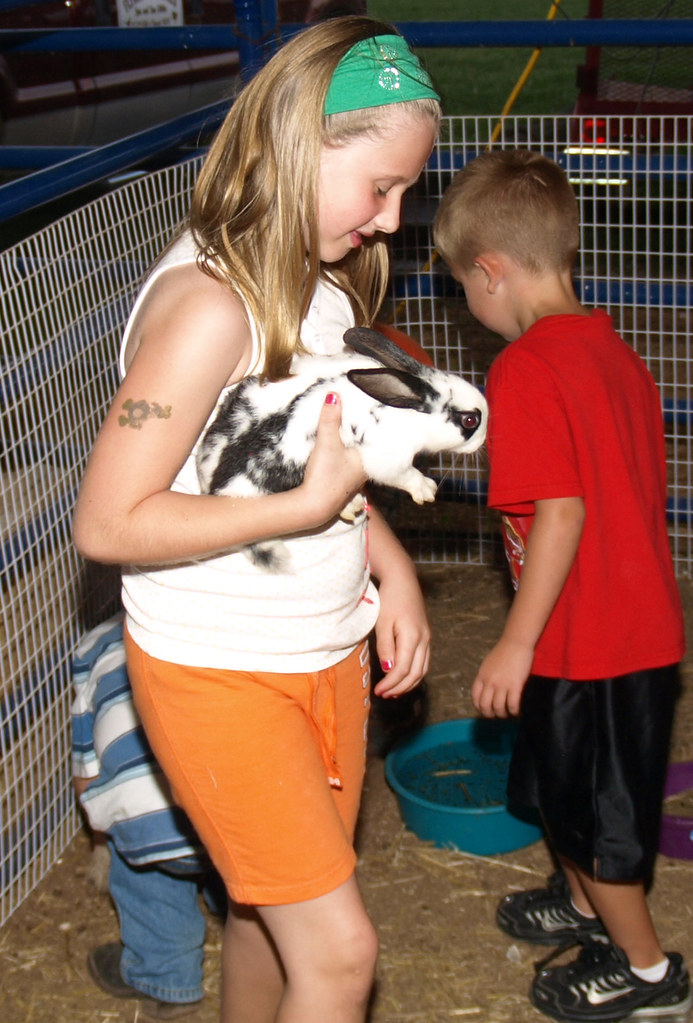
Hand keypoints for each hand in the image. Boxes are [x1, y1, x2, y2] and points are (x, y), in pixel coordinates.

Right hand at [299, 393, 366, 525]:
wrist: (313, 506)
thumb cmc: (325, 477)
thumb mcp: (327, 443)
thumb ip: (330, 419)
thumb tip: (334, 395)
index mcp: (369, 457)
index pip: (377, 434)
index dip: (376, 420)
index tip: (375, 404)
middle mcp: (365, 466)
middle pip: (368, 441)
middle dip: (364, 427)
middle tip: (362, 405)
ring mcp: (354, 473)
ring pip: (357, 450)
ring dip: (353, 437)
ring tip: (350, 417)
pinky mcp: (342, 478)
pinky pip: (347, 456)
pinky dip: (345, 446)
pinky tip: (339, 439)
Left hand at [373, 570, 430, 697]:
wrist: (403, 580)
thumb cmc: (390, 599)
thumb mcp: (382, 622)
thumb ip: (385, 647)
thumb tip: (388, 669)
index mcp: (412, 636)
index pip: (403, 669)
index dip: (391, 683)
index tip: (378, 691)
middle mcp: (424, 640)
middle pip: (415, 673)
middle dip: (399, 688)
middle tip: (383, 695)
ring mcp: (427, 638)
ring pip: (422, 670)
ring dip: (408, 684)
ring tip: (392, 692)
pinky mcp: (426, 637)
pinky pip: (423, 662)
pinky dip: (414, 674)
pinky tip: (402, 677)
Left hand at [471, 636, 533, 717]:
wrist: (516, 642)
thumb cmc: (503, 651)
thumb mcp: (488, 664)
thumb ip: (486, 677)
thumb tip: (487, 689)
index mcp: (481, 676)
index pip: (475, 697)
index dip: (479, 707)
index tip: (485, 710)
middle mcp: (489, 682)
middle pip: (485, 706)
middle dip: (489, 714)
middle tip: (496, 716)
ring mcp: (502, 684)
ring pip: (498, 708)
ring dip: (502, 715)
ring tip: (507, 714)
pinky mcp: (515, 685)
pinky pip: (513, 705)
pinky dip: (515, 712)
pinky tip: (517, 712)